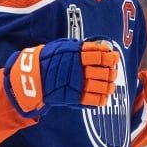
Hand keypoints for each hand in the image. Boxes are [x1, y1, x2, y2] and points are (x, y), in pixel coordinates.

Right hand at [4, 39, 118, 116]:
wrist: (33, 76)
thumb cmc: (49, 59)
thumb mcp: (64, 46)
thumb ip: (80, 47)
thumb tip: (99, 47)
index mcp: (77, 55)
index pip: (99, 55)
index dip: (109, 57)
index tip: (113, 56)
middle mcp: (79, 70)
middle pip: (103, 71)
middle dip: (111, 72)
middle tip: (113, 71)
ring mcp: (77, 84)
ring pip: (102, 86)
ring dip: (109, 85)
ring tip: (111, 84)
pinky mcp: (75, 97)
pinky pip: (94, 100)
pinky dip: (102, 98)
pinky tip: (105, 95)